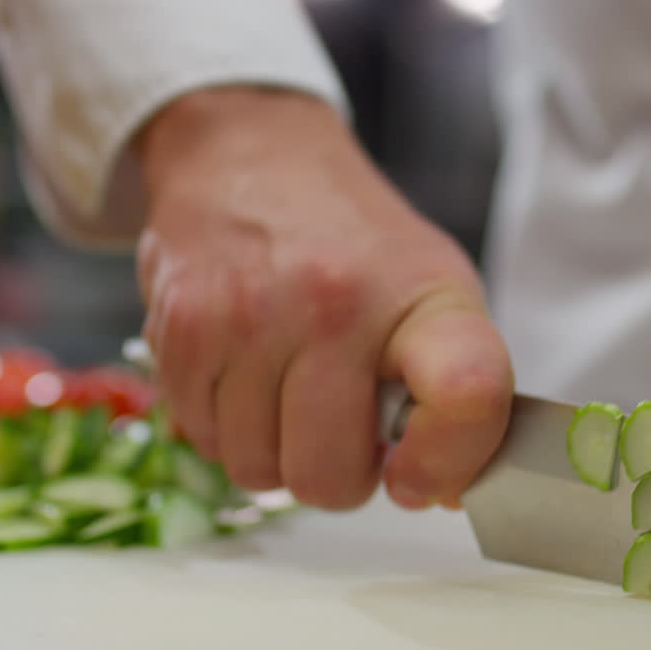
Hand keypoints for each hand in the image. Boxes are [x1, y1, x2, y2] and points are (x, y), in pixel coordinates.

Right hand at [133, 86, 512, 509]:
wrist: (252, 157)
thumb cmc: (358, 244)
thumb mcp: (436, 291)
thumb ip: (455, 392)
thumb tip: (442, 493)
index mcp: (426, 295)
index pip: (468, 394)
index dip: (448, 461)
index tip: (418, 474)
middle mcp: (339, 303)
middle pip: (332, 475)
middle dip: (339, 471)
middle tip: (342, 424)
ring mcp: (251, 317)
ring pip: (259, 473)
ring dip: (277, 452)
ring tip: (291, 390)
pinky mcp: (181, 329)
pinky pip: (205, 443)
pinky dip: (228, 428)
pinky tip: (246, 375)